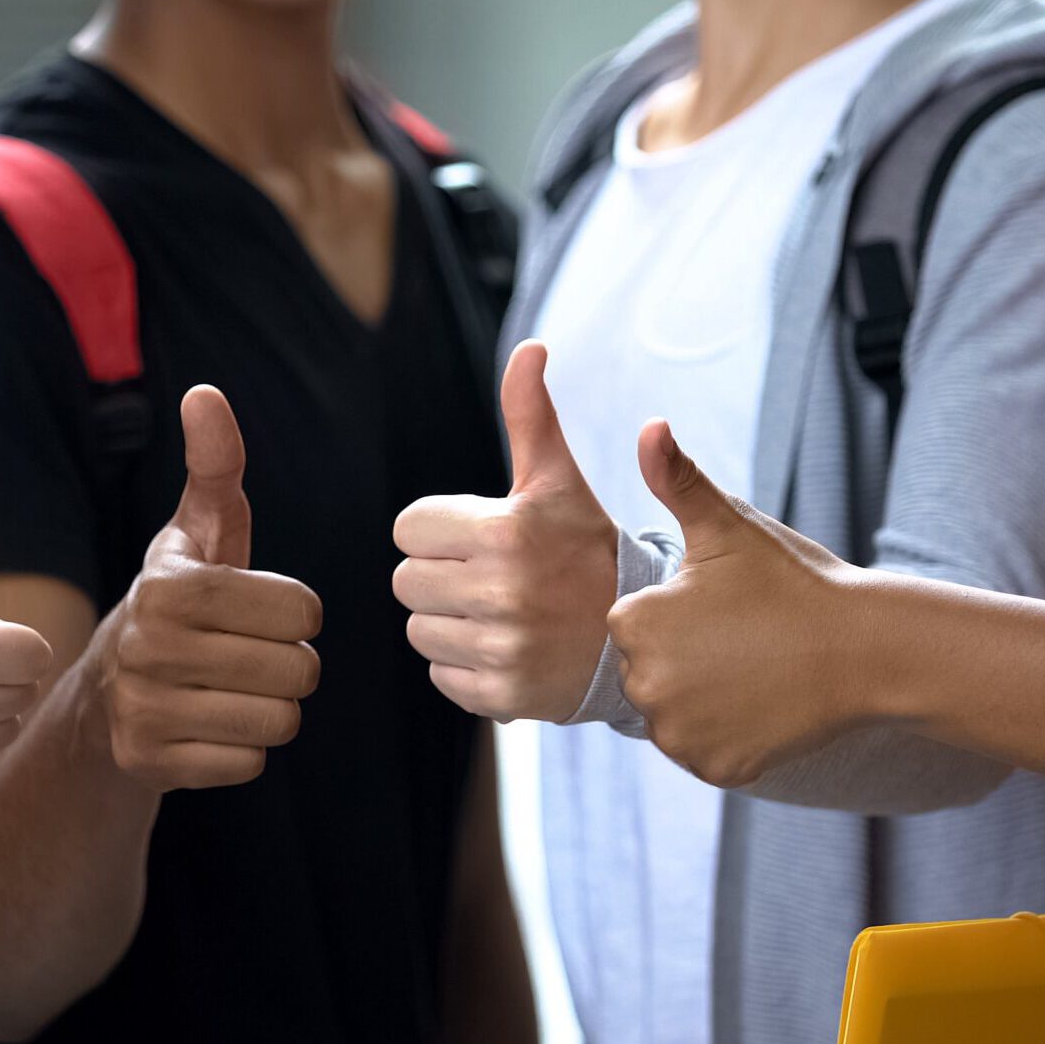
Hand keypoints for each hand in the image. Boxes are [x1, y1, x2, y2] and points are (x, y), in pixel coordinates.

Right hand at [96, 386, 323, 791]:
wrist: (106, 695)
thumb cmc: (180, 600)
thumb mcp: (199, 532)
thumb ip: (216, 466)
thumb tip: (204, 393)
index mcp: (169, 585)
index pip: (302, 610)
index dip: (295, 612)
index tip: (256, 609)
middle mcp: (147, 647)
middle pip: (299, 669)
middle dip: (289, 663)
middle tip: (246, 654)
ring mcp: (143, 710)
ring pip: (281, 720)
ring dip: (272, 706)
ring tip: (231, 688)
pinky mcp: (148, 764)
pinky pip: (252, 763)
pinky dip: (244, 748)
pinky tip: (209, 724)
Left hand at [393, 340, 616, 722]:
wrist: (637, 634)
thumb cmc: (585, 546)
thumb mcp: (559, 480)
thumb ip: (531, 414)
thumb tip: (529, 347)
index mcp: (508, 532)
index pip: (409, 528)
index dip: (439, 529)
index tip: (482, 536)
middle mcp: (504, 592)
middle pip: (407, 579)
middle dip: (442, 573)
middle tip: (491, 575)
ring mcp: (502, 649)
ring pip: (419, 628)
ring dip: (450, 620)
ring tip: (500, 612)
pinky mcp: (501, 696)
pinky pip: (440, 673)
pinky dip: (465, 664)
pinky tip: (506, 647)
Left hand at [607, 420, 886, 787]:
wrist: (867, 649)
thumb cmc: (795, 581)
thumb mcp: (731, 526)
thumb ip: (679, 479)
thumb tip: (649, 427)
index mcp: (634, 621)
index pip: (634, 624)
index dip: (680, 614)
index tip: (724, 606)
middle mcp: (643, 683)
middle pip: (650, 673)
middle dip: (687, 659)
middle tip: (744, 640)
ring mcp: (679, 734)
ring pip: (675, 716)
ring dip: (704, 701)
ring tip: (755, 671)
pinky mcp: (716, 768)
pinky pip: (706, 752)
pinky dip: (730, 737)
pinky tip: (764, 707)